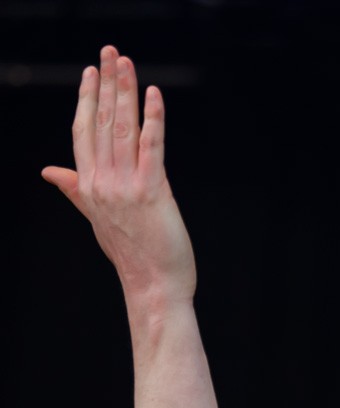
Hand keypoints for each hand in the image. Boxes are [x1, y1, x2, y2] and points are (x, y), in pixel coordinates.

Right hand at [40, 44, 195, 304]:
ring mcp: (125, 187)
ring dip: (125, 92)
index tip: (90, 72)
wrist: (154, 288)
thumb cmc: (132, 255)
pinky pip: (151, 147)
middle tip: (110, 51)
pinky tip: (154, 95)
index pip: (83, 132)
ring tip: (127, 63)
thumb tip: (48, 172)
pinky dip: (152, 119)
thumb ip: (75, 190)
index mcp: (89, 186)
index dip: (87, 100)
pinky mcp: (151, 192)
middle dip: (105, 84)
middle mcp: (102, 183)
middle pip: (102, 123)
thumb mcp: (97, 219)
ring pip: (123, 129)